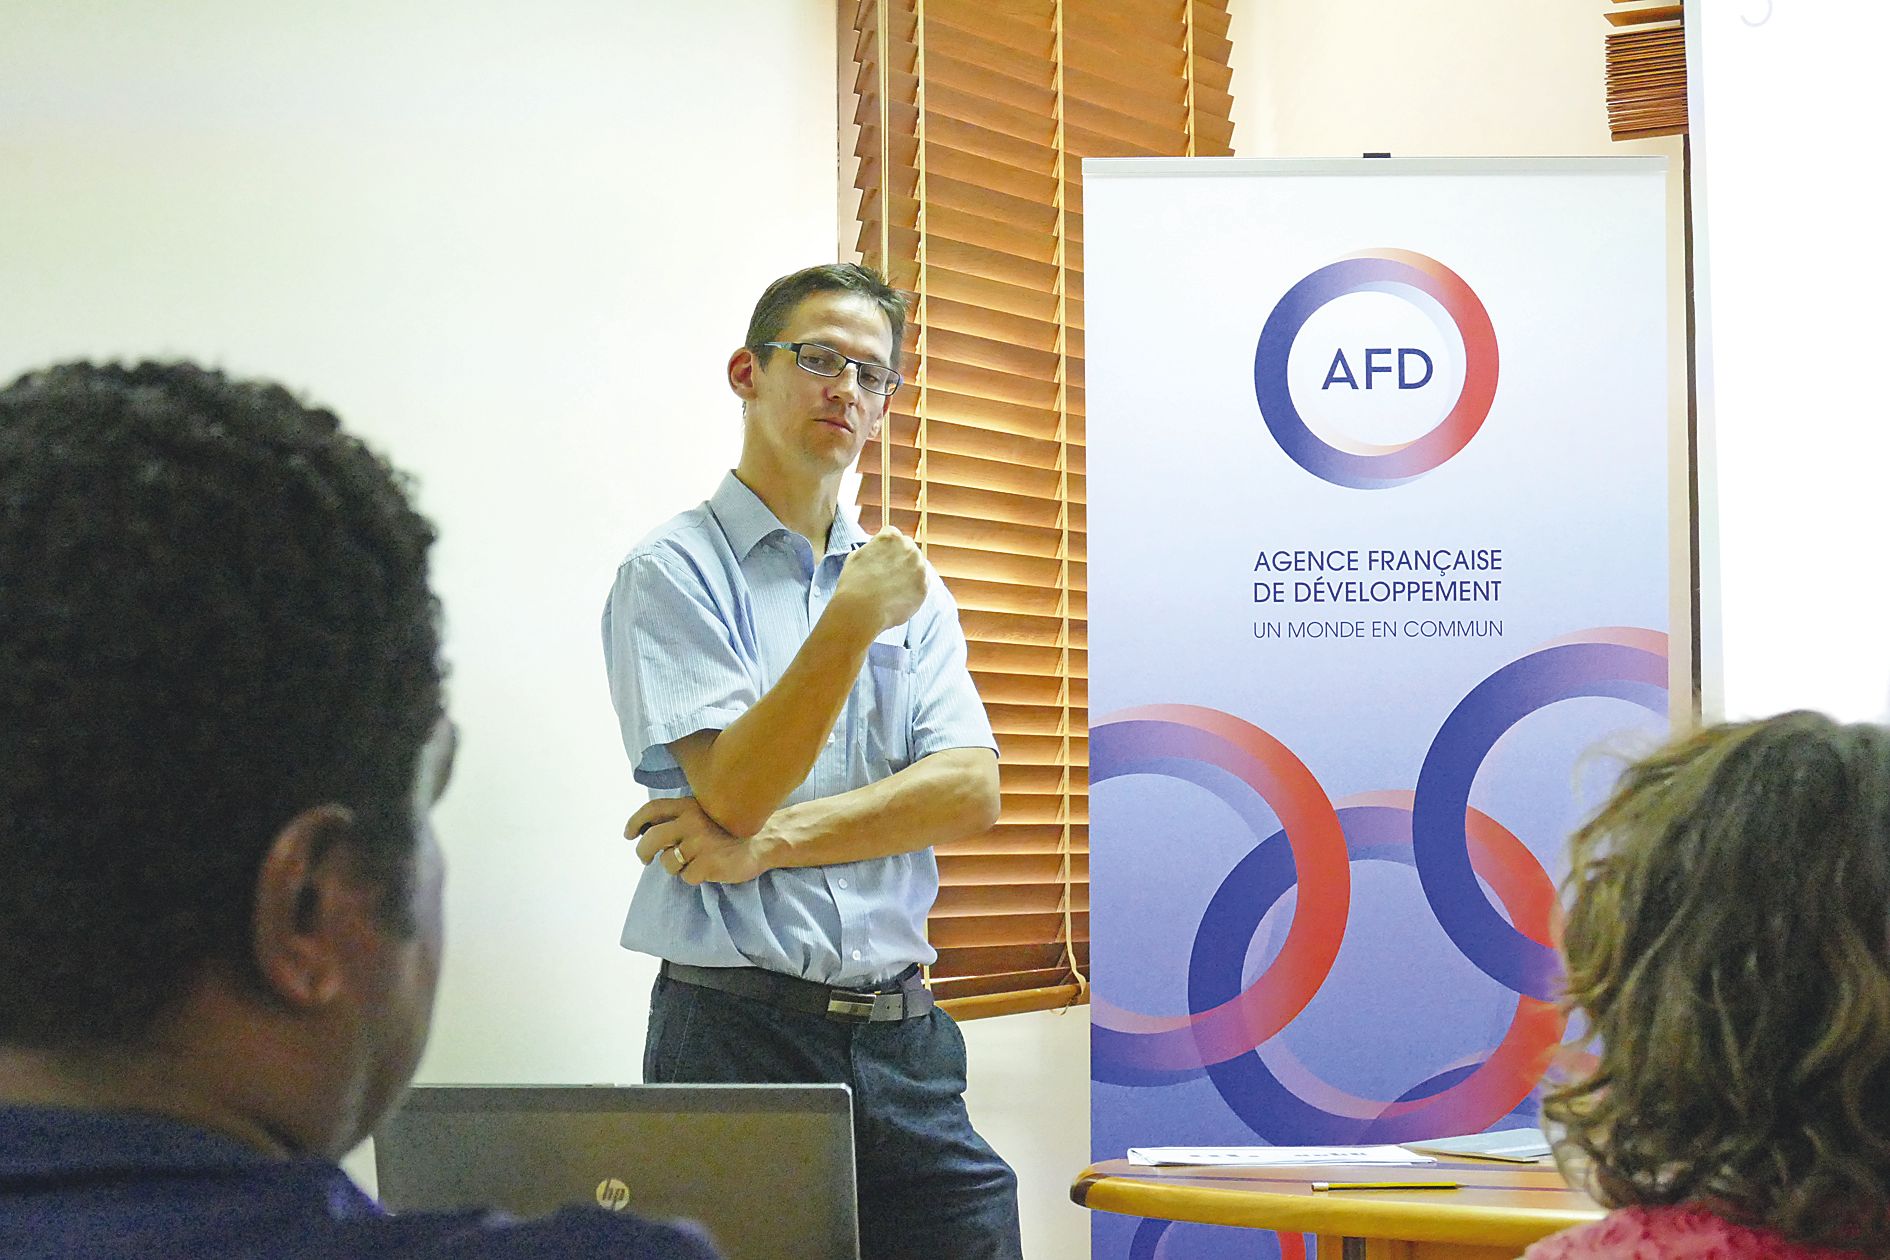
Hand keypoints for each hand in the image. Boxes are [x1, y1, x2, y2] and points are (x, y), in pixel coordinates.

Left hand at [626, 797, 776, 886]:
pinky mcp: (707, 864)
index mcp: (688, 806)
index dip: (635, 823)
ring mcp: (699, 844)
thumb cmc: (730, 828)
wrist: (763, 840)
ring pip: (667, 863)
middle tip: (645, 859)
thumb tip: (645, 829)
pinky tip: (707, 869)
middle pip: (651, 840)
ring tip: (692, 862)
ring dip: (675, 867)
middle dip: (643, 852)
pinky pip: (686, 877)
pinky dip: (693, 877)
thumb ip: (679, 817)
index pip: (651, 810)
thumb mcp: (704, 812)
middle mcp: (691, 822)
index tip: (629, 834)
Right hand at [832, 526, 926, 634]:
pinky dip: (913, 588)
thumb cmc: (854, 584)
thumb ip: (870, 549)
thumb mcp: (855, 557)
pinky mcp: (924, 586)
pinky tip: (899, 596)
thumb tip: (874, 551)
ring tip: (892, 587)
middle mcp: (909, 548)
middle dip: (899, 558)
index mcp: (891, 537)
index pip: (892, 534)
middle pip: (908, 549)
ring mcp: (919, 567)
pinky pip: (922, 583)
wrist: (862, 610)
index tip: (880, 557)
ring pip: (917, 566)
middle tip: (887, 574)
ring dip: (909, 573)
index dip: (884, 547)